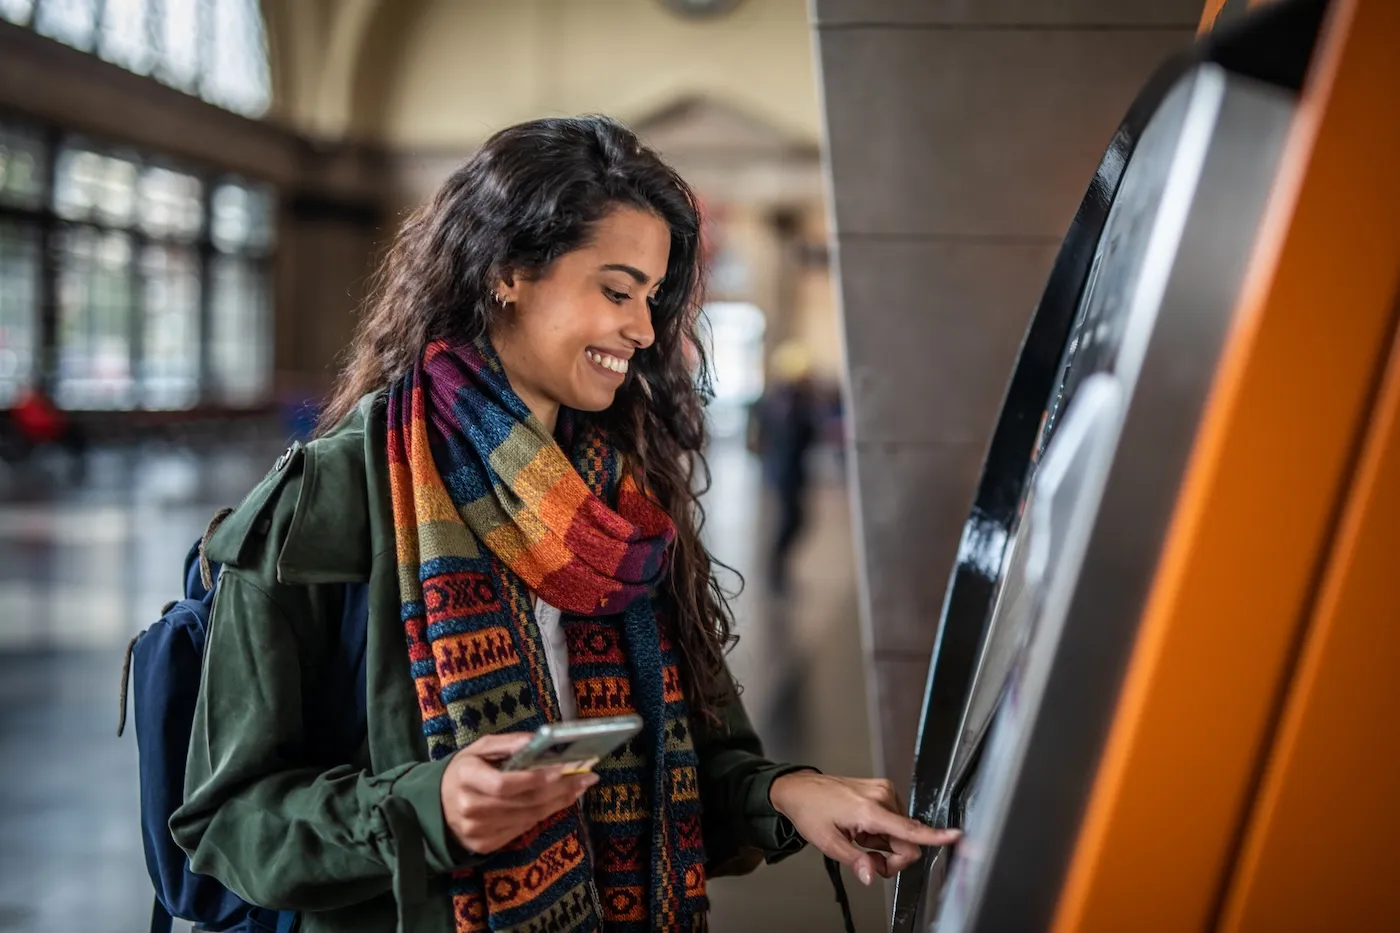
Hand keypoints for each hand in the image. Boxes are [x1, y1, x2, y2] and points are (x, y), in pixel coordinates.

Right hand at [439, 732, 598, 854]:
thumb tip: (537, 741)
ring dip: (559, 802)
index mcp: (466, 777)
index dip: (536, 778)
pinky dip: (544, 814)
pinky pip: (523, 829)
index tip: (564, 768)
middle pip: (524, 802)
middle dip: (560, 789)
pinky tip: (558, 801)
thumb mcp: (479, 749)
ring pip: (528, 818)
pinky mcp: (485, 845)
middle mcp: (470, 808)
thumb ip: (507, 743)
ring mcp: (477, 831)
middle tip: (586, 777)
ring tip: (579, 787)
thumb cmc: (464, 771)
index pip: (505, 783)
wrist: (436, 807)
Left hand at [769, 771, 959, 885]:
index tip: (956, 836)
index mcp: (869, 810)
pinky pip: (895, 819)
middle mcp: (881, 796)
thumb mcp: (828, 843)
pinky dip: (883, 830)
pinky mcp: (883, 789)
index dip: (935, 836)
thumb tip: (873, 875)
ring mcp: (883, 790)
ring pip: (902, 831)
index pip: (909, 829)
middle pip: (908, 839)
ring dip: (886, 843)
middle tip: (867, 859)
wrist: (799, 788)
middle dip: (892, 856)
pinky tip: (864, 828)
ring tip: (861, 838)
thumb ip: (855, 861)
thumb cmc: (810, 811)